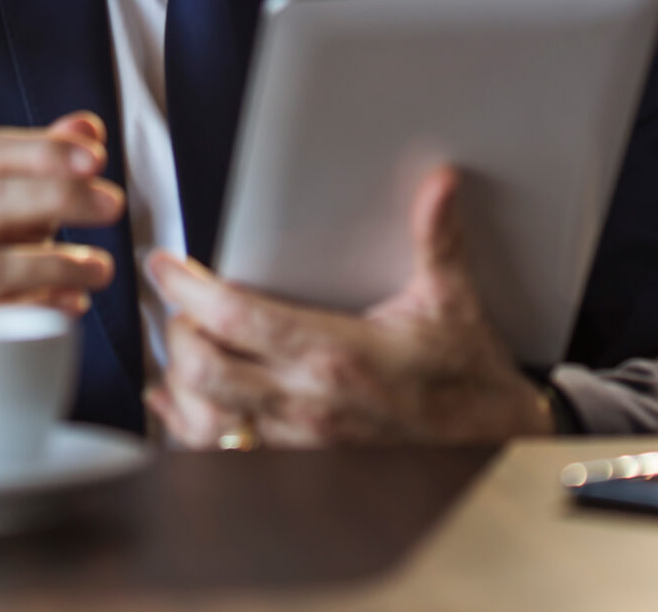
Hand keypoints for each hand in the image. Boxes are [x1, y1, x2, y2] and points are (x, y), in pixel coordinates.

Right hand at [0, 112, 126, 316]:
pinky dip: (39, 308)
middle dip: (56, 196)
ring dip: (56, 262)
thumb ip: (45, 165)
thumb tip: (86, 127)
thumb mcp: (16, 209)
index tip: (96, 159)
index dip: (41, 151)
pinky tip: (74, 301)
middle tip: (112, 204)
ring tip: (102, 268)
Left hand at [145, 165, 553, 447]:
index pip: (236, 317)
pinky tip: (179, 405)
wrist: (491, 448)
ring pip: (204, 418)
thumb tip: (438, 185)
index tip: (165, 266)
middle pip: (204, 368)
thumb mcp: (451, 302)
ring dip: (178, 381)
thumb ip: (436, 239)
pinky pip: (221, 458)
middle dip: (178, 331)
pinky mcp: (297, 471)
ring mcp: (297, 446)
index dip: (187, 289)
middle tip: (176, 303)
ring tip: (179, 346)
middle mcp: (307, 405)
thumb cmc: (466, 381)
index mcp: (336, 354)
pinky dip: (189, 428)